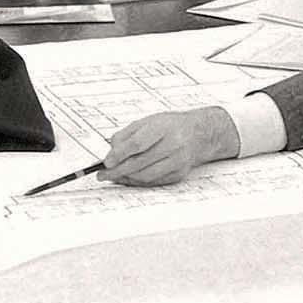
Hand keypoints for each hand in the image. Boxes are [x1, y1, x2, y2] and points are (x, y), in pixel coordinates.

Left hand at [100, 107, 238, 186]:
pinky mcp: (179, 174)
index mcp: (164, 128)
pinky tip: (128, 178)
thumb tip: (112, 152)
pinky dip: (138, 182)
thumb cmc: (171, 126)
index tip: (106, 162)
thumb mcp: (148, 121)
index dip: (120, 154)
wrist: (199, 134)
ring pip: (146, 175)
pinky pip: (154, 181)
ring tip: (113, 176)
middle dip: (118, 171)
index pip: (138, 143)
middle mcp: (173, 145)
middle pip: (141, 162)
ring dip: (126, 178)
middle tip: (103, 175)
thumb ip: (128, 134)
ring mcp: (178, 161)